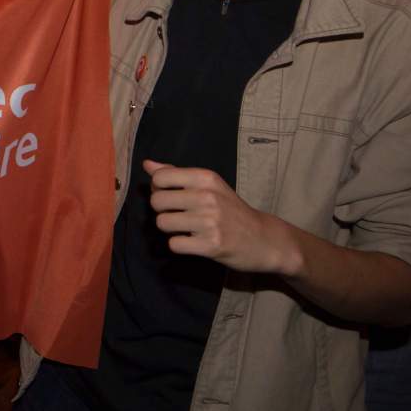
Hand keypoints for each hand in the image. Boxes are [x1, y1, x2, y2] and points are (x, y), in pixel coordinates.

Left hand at [145, 159, 295, 274]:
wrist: (264, 238)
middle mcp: (207, 196)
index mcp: (206, 178)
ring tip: (186, 228)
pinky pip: (174, 244)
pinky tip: (192, 242)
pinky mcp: (211, 245)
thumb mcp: (209, 185)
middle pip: (156, 201)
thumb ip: (177, 174)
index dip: (158, 189)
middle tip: (178, 215)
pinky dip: (179, 245)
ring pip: (162, 223)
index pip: (160, 178)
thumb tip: (147, 165)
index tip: (171, 196)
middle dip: (162, 210)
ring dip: (170, 229)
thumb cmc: (231, 209)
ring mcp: (210, 221)